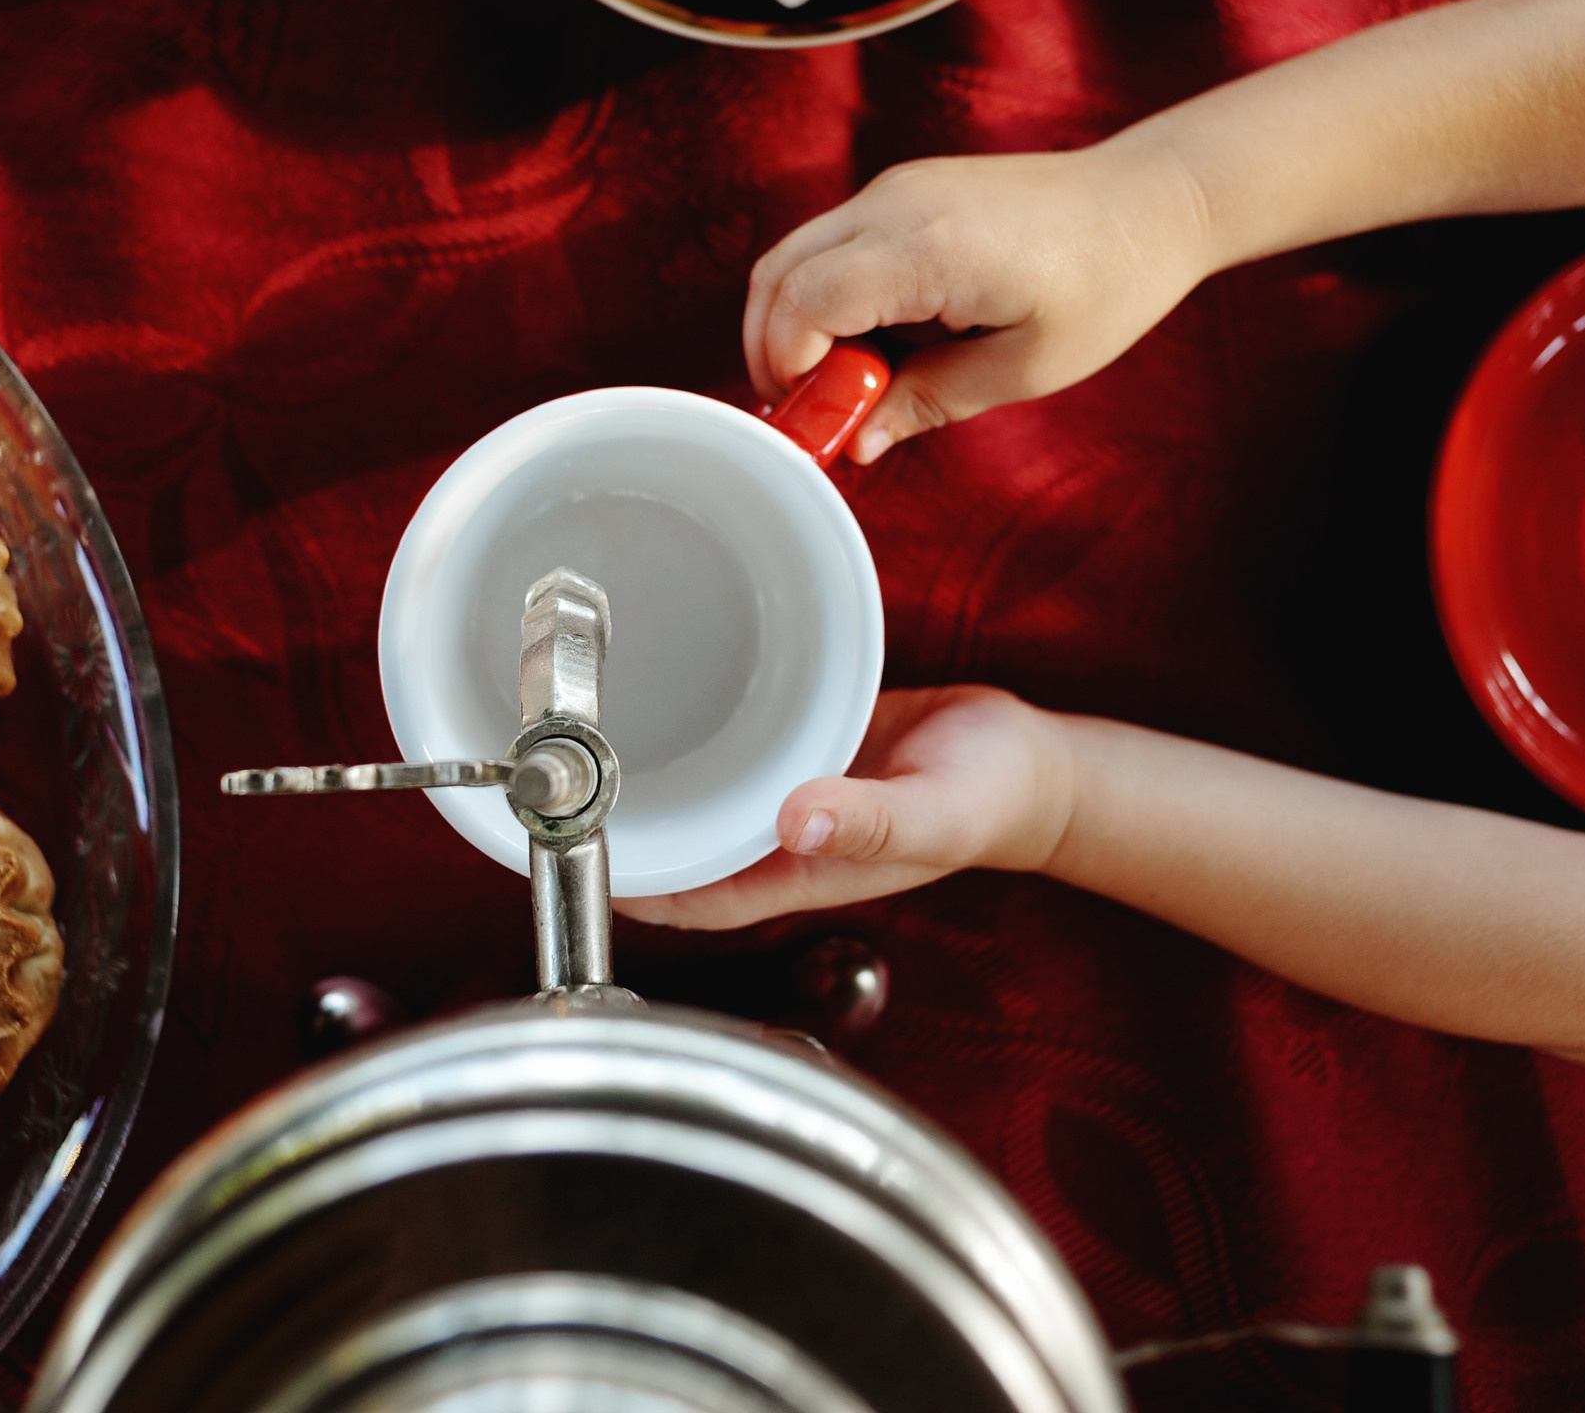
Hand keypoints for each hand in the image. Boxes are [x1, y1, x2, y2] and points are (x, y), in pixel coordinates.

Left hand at [616, 686, 1076, 929]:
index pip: (690, 897)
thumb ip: (870, 821)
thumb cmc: (989, 800)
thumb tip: (795, 820)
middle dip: (619, 825)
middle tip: (553, 778)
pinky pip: (733, 741)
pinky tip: (660, 687)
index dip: (628, 884)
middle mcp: (777, 837)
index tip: (570, 852)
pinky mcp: (797, 740)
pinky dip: (697, 726)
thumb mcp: (936, 813)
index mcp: (799, 869)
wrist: (1031, 764)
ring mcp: (783, 790)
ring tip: (584, 729)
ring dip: (649, 774)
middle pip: (678, 846)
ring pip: (698, 792)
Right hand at [744, 145, 1209, 462]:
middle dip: (775, 352)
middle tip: (822, 409)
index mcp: (926, 248)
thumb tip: (858, 440)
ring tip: (858, 379)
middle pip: (775, 277)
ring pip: (793, 258)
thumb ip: (927, 400)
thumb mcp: (1023, 367)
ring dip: (800, 325)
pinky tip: (884, 340)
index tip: (825, 418)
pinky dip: (829, 298)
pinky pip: (831, 246)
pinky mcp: (904, 191)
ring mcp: (895, 189)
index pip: (799, 304)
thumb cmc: (1106, 282)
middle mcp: (896, 204)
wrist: (1149, 203)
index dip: (790, 372)